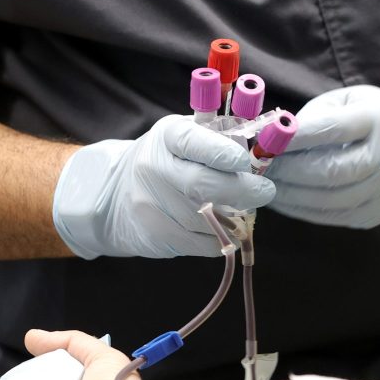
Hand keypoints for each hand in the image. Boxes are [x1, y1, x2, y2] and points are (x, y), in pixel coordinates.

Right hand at [53, 114, 276, 257]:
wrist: (115, 192)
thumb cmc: (167, 160)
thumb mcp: (186, 136)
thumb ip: (220, 139)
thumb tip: (260, 151)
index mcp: (167, 136)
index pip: (194, 142)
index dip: (223, 154)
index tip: (245, 162)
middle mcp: (153, 168)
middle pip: (203, 184)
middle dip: (242, 190)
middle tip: (264, 192)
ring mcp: (150, 203)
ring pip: (205, 218)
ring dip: (234, 219)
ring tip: (243, 212)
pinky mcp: (154, 234)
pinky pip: (200, 243)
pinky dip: (220, 239)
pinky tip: (225, 230)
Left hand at [267, 81, 379, 228]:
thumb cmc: (367, 117)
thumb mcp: (344, 104)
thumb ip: (312, 119)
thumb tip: (270, 143)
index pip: (332, 130)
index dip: (294, 139)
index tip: (263, 143)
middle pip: (332, 170)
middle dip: (289, 171)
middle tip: (260, 169)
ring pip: (332, 200)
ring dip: (292, 196)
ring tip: (267, 187)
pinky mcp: (379, 212)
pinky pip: (335, 216)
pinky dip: (305, 211)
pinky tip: (286, 201)